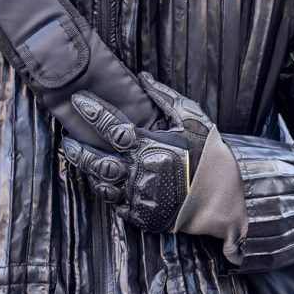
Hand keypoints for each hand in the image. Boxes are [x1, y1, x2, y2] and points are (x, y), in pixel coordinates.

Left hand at [62, 72, 213, 232]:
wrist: (225, 203)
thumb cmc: (211, 158)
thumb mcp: (194, 120)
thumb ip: (166, 98)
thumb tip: (143, 78)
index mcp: (151, 147)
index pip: (111, 127)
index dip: (92, 112)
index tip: (78, 100)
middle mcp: (140, 173)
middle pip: (97, 161)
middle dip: (79, 149)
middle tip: (68, 140)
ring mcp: (139, 198)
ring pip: (101, 185)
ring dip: (88, 171)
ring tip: (80, 160)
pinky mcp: (141, 216)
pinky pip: (114, 204)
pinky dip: (105, 192)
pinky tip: (101, 181)